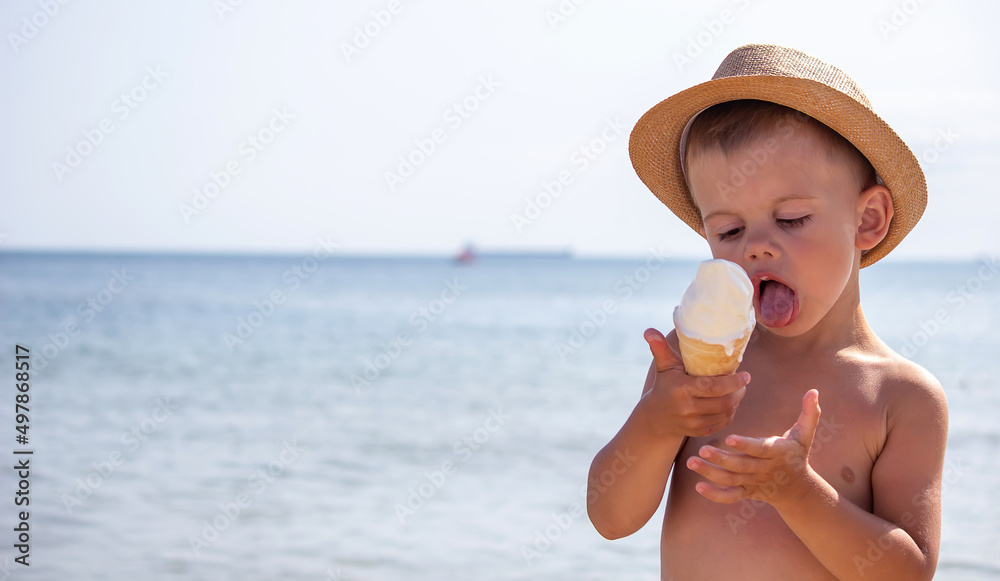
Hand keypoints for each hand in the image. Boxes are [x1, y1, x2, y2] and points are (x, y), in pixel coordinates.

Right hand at [639, 328, 749, 438]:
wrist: (656, 417)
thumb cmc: (665, 385)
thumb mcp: (664, 366)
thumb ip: (659, 347)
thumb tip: (649, 330)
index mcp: (681, 389)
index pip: (713, 387)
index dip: (733, 382)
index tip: (746, 375)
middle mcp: (687, 408)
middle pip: (724, 401)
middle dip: (739, 392)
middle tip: (743, 382)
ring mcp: (693, 423)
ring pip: (726, 413)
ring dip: (737, 402)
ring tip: (738, 391)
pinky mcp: (699, 432)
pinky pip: (723, 423)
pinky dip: (730, 413)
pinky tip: (730, 404)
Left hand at [686, 389, 821, 506]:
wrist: (798, 490)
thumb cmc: (797, 455)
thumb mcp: (805, 435)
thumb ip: (809, 413)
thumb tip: (814, 390)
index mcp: (778, 453)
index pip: (760, 449)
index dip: (746, 445)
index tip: (729, 438)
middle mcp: (764, 470)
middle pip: (741, 466)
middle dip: (721, 460)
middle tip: (702, 450)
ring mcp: (754, 483)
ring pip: (731, 481)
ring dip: (711, 474)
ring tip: (691, 462)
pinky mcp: (747, 492)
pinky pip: (730, 497)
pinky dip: (715, 495)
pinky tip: (698, 486)